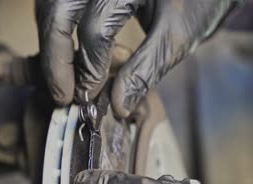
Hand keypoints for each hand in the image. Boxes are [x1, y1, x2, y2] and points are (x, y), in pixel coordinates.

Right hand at [35, 0, 240, 116]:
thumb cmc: (201, 0)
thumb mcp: (178, 35)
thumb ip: (146, 69)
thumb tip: (117, 105)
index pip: (96, 28)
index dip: (89, 68)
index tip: (87, 98)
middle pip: (59, 10)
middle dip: (54, 56)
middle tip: (61, 94)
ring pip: (51, 3)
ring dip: (50, 41)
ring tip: (59, 77)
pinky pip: (59, 1)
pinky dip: (57, 27)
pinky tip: (64, 52)